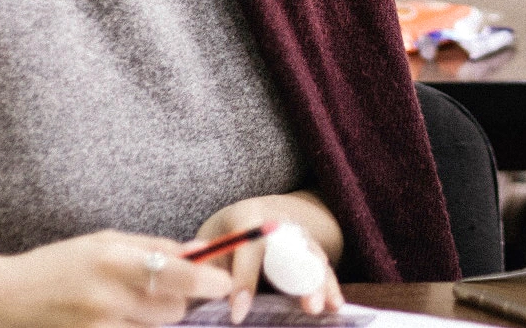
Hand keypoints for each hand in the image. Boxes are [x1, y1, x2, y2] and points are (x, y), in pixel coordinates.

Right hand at [0, 230, 231, 327]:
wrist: (6, 298)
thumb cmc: (58, 264)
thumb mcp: (104, 242)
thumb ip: (153, 246)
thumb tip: (201, 251)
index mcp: (112, 260)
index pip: (176, 275)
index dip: (207, 281)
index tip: (223, 282)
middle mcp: (108, 297)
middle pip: (173, 308)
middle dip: (179, 299)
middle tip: (162, 290)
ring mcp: (99, 326)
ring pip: (156, 327)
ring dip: (155, 317)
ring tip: (132, 303)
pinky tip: (121, 316)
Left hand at [195, 193, 345, 318]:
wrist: (257, 213)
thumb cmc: (227, 234)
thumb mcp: (210, 240)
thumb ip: (205, 261)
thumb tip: (188, 283)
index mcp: (249, 218)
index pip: (250, 249)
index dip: (245, 282)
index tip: (238, 313)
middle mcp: (280, 224)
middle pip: (293, 251)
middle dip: (300, 279)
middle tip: (307, 306)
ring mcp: (300, 235)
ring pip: (314, 259)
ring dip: (321, 284)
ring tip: (324, 307)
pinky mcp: (311, 249)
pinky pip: (323, 268)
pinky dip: (330, 286)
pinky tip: (336, 305)